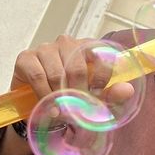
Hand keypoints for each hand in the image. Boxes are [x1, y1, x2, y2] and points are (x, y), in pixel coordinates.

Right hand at [10, 35, 133, 105]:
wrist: (41, 106)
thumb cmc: (72, 97)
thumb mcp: (95, 99)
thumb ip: (112, 95)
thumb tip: (128, 90)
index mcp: (88, 47)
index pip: (101, 54)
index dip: (102, 78)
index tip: (98, 95)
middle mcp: (67, 43)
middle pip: (77, 68)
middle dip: (79, 94)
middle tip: (78, 110)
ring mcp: (45, 48)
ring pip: (57, 73)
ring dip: (60, 97)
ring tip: (62, 111)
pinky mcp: (26, 57)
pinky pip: (38, 76)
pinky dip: (44, 95)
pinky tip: (48, 106)